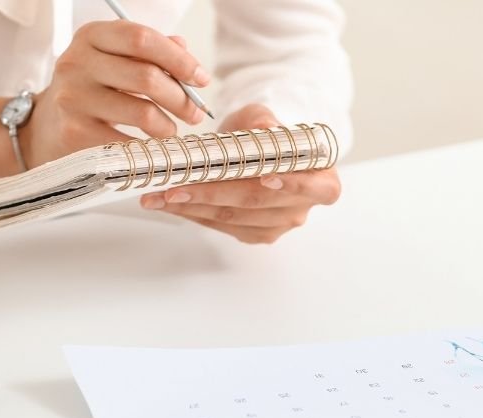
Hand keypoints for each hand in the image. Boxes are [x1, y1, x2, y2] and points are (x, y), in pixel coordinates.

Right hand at [0, 22, 206, 185]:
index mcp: (91, 37)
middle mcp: (77, 63)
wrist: (45, 128)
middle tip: (195, 112)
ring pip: (142, 113)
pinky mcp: (75, 133)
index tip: (201, 79)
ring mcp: (73, 99)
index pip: (142, 39)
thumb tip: (185, 52)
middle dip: (181, 98)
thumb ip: (149, 52)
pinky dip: (148, 149)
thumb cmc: (91, 91)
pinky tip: (150, 148)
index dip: (178, 60)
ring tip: (170, 131)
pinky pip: (128, 144)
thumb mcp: (113, 61)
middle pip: (146, 77)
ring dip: (168, 126)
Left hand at [139, 104, 340, 243]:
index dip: (293, 184)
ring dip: (194, 207)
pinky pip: (222, 226)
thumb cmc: (263, 134)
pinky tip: (170, 204)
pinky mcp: (253, 234)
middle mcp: (302, 207)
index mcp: (322, 178)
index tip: (267, 177)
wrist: (256, 152)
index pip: (317, 188)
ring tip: (161, 195)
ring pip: (234, 217)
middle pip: (259, 202)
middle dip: (213, 194)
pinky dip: (194, 214)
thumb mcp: (262, 117)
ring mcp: (277, 225)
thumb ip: (262, 122)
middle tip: (176, 187)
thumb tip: (263, 129)